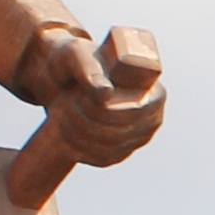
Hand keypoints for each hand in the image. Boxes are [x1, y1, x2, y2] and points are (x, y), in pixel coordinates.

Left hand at [26, 23, 169, 162]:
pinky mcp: (121, 153)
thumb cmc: (74, 61)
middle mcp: (152, 118)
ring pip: (108, 148)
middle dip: (84, 121)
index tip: (77, 96)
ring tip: (60, 114)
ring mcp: (138, 139)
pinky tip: (65, 130)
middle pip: (119, 133)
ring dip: (77, 132)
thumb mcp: (76, 55)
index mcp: (153, 92)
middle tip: (63, 105)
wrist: (66, 78)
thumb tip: (105, 93)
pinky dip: (78, 147)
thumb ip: (89, 68)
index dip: (103, 109)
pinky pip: (101, 159)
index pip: (133, 111)